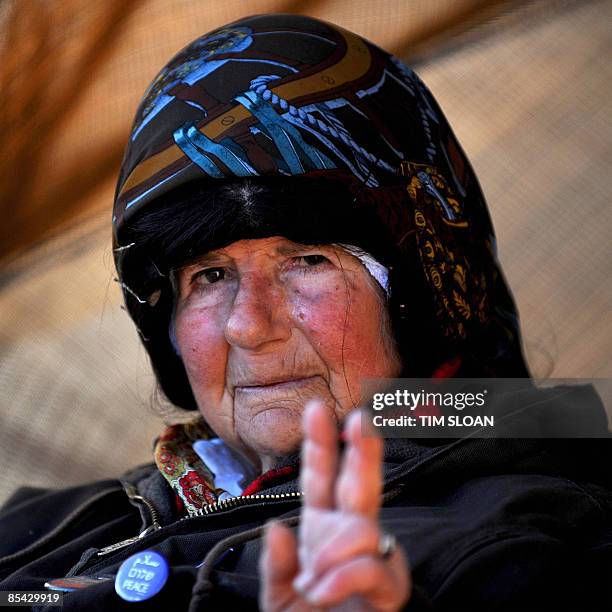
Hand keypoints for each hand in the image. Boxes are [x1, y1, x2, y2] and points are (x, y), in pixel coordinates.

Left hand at [260, 401, 410, 610]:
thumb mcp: (277, 603)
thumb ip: (274, 568)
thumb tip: (277, 528)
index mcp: (319, 532)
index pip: (319, 480)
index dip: (319, 444)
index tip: (318, 409)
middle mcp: (347, 537)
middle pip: (358, 483)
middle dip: (361, 448)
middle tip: (362, 418)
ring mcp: (371, 558)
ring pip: (362, 526)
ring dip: (331, 551)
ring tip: (311, 583)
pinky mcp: (390, 586)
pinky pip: (370, 565)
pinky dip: (342, 577)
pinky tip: (321, 591)